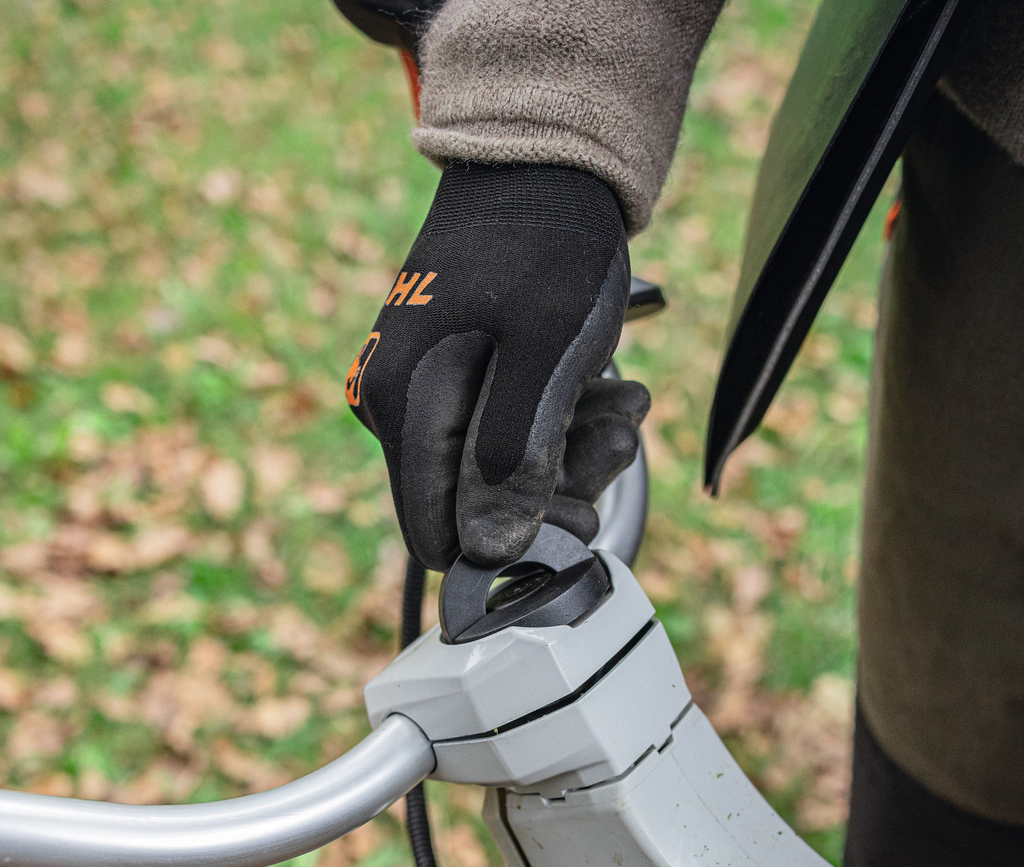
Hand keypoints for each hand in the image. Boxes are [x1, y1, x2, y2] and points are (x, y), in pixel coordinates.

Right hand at [347, 161, 650, 569]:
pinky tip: (611, 388)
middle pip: (477, 508)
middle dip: (560, 486)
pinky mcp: (459, 381)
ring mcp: (426, 394)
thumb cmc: (548, 245)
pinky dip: (566, 421)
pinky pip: (510, 431)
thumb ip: (513, 454)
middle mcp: (397, 407)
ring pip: (505, 471)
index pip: (438, 535)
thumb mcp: (546, 353)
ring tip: (626, 400)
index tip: (578, 511)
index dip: (513, 543)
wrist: (545, 159)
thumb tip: (487, 550)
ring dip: (577, 451)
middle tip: (621, 437)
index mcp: (402, 404)